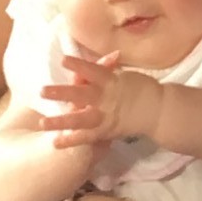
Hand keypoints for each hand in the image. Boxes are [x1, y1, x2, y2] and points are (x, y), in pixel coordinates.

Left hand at [34, 53, 157, 149]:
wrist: (159, 112)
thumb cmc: (141, 90)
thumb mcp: (125, 76)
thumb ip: (109, 69)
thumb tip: (102, 57)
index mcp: (112, 82)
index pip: (94, 71)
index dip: (79, 65)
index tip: (63, 60)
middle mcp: (107, 99)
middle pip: (82, 95)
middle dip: (62, 93)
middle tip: (42, 91)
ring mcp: (106, 117)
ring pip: (80, 119)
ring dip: (61, 121)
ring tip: (42, 124)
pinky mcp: (106, 132)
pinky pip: (87, 137)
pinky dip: (71, 140)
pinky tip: (55, 143)